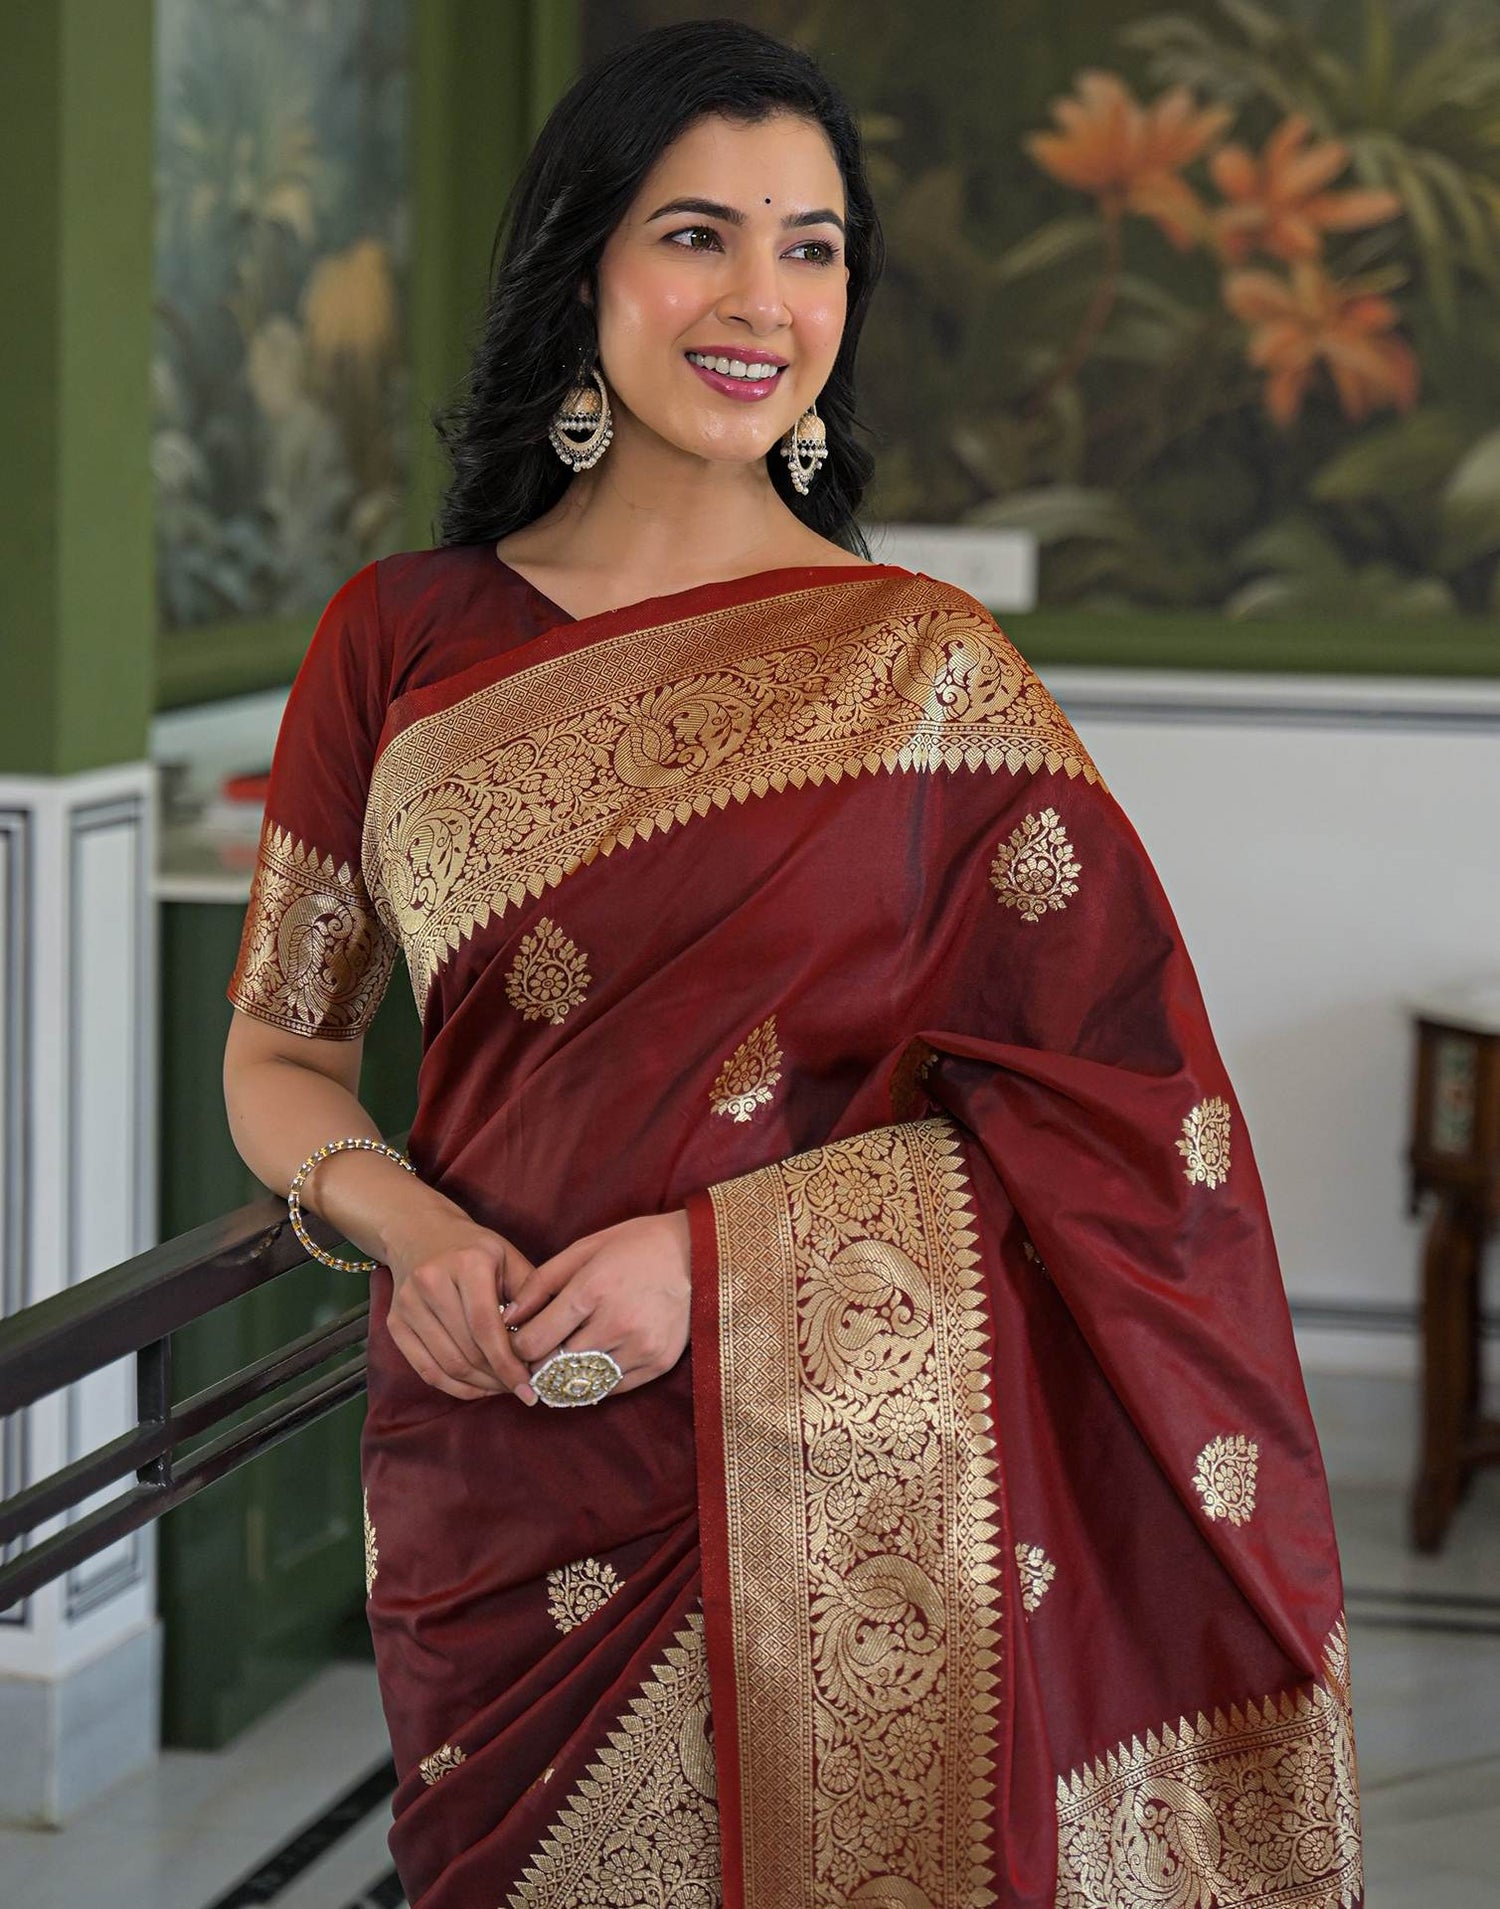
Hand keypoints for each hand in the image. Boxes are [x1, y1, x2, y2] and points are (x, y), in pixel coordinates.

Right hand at [384, 1207, 541, 1404]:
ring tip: (503, 1386)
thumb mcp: (509, 1257)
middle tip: (521, 1387)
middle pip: (468, 1350)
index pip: (486, 1327)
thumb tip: (549, 1341)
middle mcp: (432, 1282)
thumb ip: (531, 1295)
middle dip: (498, 1377)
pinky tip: (477, 1387)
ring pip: (448, 1364)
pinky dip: (455, 1387)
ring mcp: (409, 1305)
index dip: (508, 1363)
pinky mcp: (395, 1323)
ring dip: (480, 1385)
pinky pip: (426, 1370)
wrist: (420, 1232)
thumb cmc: (473, 1248)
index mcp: (467, 1264)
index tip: (529, 1386)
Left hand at [503, 1210, 691, 1399]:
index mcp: (591, 1291)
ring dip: (564, 1376)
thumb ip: (541, 1283)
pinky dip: (594, 1381)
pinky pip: (611, 1388)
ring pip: (581, 1383)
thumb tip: (509, 1316)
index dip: (517, 1346)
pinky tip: (591, 1363)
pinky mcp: (657, 1363)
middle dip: (537, 1364)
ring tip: (561, 1360)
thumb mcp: (584, 1249)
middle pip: (554, 1367)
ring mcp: (639, 1347)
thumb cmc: (635, 1246)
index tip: (518, 1339)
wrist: (698, 1254)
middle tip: (536, 1354)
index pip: (534, 1342)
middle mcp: (615, 1324)